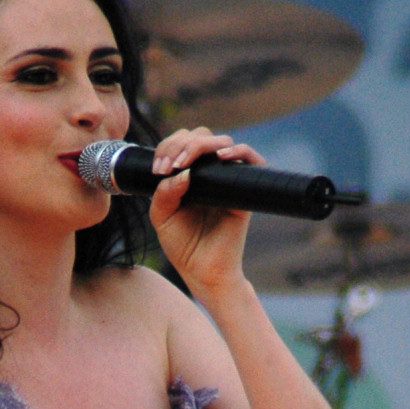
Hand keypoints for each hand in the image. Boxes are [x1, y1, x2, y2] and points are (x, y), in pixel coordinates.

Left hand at [148, 126, 262, 298]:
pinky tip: (222, 157)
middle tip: (170, 165)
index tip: (158, 170)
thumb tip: (183, 171)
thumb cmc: (184, 247)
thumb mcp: (162, 217)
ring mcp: (227, 179)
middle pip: (200, 136)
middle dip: (181, 144)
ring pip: (221, 142)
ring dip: (201, 145)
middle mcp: (208, 173)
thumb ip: (164, 193)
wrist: (204, 272)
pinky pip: (250, 159)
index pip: (180, 144)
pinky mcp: (244, 189)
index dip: (168, 147)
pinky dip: (239, 151)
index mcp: (186, 176)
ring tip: (186, 162)